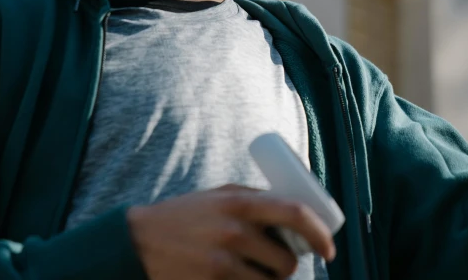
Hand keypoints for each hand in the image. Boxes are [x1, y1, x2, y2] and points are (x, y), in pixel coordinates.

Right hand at [127, 183, 335, 278]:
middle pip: (287, 259)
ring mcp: (222, 262)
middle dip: (287, 266)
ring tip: (253, 272)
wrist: (137, 243)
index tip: (329, 248)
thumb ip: (252, 200)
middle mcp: (234, 230)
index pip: (295, 213)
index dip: (320, 232)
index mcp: (239, 201)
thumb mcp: (218, 196)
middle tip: (276, 263)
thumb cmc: (184, 216)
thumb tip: (295, 211)